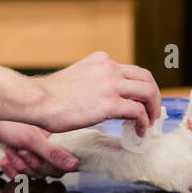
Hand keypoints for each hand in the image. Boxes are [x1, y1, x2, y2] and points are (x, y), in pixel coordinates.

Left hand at [0, 119, 79, 179]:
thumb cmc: (7, 122)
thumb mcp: (32, 138)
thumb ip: (53, 153)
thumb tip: (74, 164)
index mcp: (53, 138)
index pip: (60, 164)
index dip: (47, 164)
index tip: (35, 154)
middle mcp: (43, 147)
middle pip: (45, 172)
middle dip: (29, 163)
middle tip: (20, 149)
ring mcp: (29, 154)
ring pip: (31, 174)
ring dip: (18, 164)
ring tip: (10, 149)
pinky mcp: (16, 160)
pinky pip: (19, 175)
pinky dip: (10, 169)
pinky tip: (4, 159)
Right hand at [33, 51, 160, 136]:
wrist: (38, 100)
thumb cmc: (50, 95)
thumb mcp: (77, 77)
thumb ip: (92, 81)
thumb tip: (100, 97)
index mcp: (101, 60)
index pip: (130, 71)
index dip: (140, 87)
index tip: (140, 102)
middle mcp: (109, 68)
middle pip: (146, 78)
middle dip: (153, 97)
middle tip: (152, 113)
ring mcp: (110, 85)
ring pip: (148, 92)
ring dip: (153, 109)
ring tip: (149, 124)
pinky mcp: (109, 103)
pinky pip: (138, 112)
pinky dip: (143, 123)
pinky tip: (139, 132)